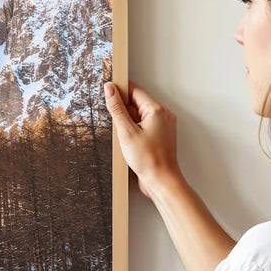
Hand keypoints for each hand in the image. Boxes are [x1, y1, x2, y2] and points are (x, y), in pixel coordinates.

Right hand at [103, 80, 182, 199]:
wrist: (161, 180)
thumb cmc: (148, 159)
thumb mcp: (126, 132)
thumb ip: (117, 108)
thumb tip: (110, 89)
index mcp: (157, 110)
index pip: (135, 90)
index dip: (120, 92)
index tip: (108, 94)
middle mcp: (163, 115)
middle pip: (137, 103)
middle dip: (124, 112)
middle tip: (119, 127)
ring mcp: (163, 125)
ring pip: (139, 115)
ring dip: (128, 123)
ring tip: (127, 139)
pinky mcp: (160, 135)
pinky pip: (144, 126)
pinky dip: (134, 131)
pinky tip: (131, 143)